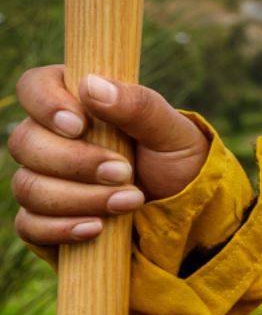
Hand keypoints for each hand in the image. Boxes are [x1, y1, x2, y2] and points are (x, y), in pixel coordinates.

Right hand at [8, 66, 208, 245]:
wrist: (185, 207)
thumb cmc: (176, 158)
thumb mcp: (170, 131)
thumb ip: (137, 105)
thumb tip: (91, 85)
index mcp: (78, 102)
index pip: (34, 86)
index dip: (45, 104)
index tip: (80, 126)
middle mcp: (50, 138)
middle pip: (25, 143)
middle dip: (76, 162)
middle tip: (124, 171)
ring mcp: (43, 178)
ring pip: (28, 186)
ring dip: (80, 197)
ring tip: (131, 201)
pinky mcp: (44, 217)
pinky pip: (29, 225)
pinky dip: (62, 228)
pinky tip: (96, 229)